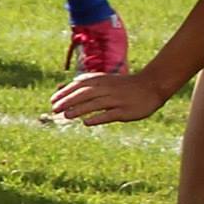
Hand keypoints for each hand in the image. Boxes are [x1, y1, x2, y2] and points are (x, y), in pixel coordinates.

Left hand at [47, 69, 168, 126]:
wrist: (150, 86)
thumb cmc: (122, 85)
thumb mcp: (102, 80)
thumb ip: (83, 84)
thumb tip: (60, 88)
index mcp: (100, 80)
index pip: (78, 86)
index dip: (64, 93)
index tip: (52, 101)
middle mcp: (107, 89)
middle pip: (84, 94)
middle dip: (68, 101)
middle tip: (54, 109)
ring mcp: (116, 100)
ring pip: (95, 104)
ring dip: (79, 109)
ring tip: (66, 116)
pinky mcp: (125, 111)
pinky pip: (109, 115)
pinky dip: (97, 118)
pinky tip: (86, 123)